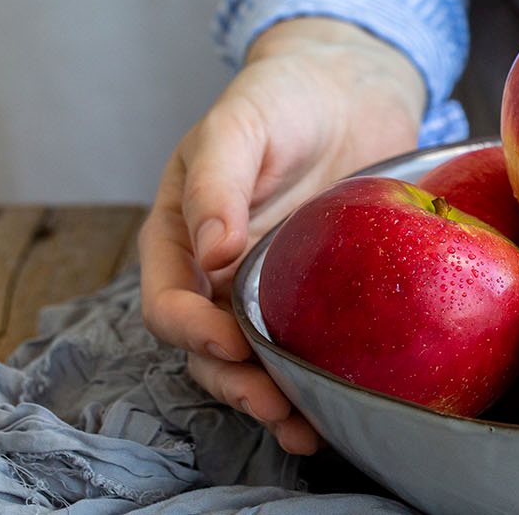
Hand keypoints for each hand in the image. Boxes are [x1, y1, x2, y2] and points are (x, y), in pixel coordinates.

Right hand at [139, 18, 425, 453]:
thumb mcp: (239, 124)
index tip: (229, 344)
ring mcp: (268, 289)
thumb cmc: (282, 96)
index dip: (192, 331)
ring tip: (307, 430)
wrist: (349, 87)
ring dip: (274, 400)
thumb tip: (212, 251)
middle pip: (210, 351)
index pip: (169, 303)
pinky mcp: (319, 294)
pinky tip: (337, 411)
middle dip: (237, 385)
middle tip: (275, 406)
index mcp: (180, 236)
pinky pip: (309, 345)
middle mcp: (218, 274)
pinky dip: (316, 382)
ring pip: (256, 363)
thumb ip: (218, 182)